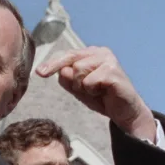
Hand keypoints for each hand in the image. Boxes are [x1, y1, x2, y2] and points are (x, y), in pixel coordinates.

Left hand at [36, 46, 156, 141]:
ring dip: (84, 87)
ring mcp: (108, 59)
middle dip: (74, 82)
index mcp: (91, 53)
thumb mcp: (78, 89)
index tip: (39, 73)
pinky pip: (89, 81)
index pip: (66, 55)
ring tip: (97, 91)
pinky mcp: (113, 71)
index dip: (52, 64)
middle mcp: (100, 52)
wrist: (125, 112)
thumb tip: (62, 70)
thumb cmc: (101, 98)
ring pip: (78, 71)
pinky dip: (92, 91)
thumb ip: (67, 80)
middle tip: (87, 91)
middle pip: (71, 63)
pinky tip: (104, 93)